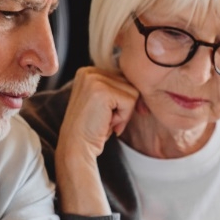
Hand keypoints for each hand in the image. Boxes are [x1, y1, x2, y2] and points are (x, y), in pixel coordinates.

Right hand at [54, 68, 139, 215]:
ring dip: (124, 113)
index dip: (122, 101)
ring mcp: (94, 80)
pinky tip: (108, 124)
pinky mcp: (102, 91)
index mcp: (87, 71)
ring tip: (106, 121)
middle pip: (129, 83)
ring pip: (132, 92)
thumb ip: (116, 88)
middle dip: (123, 107)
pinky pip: (130, 101)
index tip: (108, 116)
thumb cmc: (92, 129)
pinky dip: (124, 117)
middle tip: (106, 120)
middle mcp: (89, 71)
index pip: (122, 79)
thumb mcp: (103, 103)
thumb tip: (142, 81)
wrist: (76, 147)